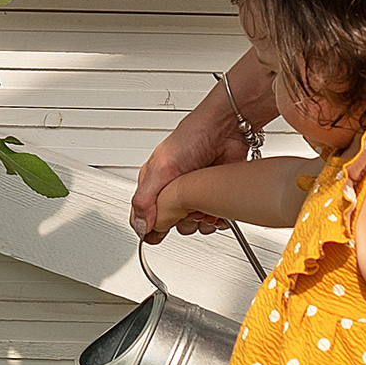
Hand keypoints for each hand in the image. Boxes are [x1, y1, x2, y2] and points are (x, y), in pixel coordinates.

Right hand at [132, 88, 252, 240]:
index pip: (144, 215)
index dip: (150, 228)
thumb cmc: (191, 137)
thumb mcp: (159, 169)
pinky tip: (215, 210)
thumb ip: (145, 200)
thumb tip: (140, 227)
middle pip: (170, 225)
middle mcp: (173, 191)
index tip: (158, 233)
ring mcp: (194, 195)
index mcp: (154, 183)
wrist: (225, 130)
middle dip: (179, 222)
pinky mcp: (213, 197)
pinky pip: (213, 221)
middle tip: (184, 209)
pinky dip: (216, 220)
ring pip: (193, 226)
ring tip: (202, 206)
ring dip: (199, 222)